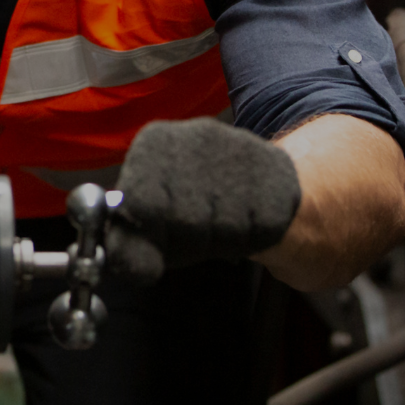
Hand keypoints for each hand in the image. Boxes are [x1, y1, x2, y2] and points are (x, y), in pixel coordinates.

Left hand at [105, 118, 300, 284]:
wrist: (252, 180)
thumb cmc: (187, 203)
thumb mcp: (149, 222)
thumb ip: (131, 244)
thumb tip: (133, 270)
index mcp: (155, 142)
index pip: (143, 202)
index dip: (152, 234)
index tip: (160, 233)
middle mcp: (195, 134)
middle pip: (186, 219)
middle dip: (190, 240)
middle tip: (195, 232)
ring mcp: (238, 147)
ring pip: (225, 226)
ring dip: (222, 240)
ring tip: (219, 224)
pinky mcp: (274, 169)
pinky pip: (261, 227)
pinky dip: (253, 236)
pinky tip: (246, 218)